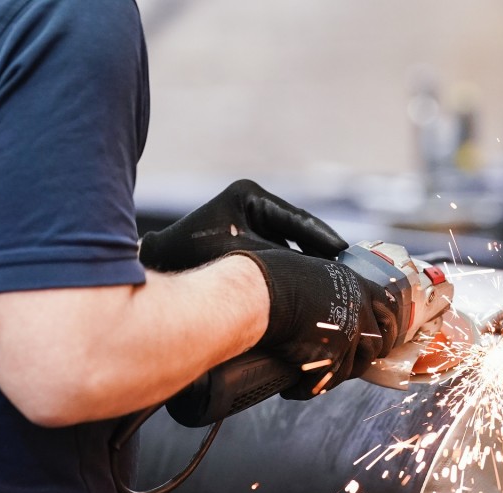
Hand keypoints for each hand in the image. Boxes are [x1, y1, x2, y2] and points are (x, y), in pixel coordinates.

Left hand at [138, 179, 347, 271]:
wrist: (158, 270)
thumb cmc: (198, 261)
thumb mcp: (251, 260)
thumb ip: (288, 262)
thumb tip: (327, 270)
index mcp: (249, 194)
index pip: (296, 219)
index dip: (323, 239)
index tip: (344, 253)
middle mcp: (245, 203)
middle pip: (292, 232)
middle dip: (315, 253)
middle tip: (343, 270)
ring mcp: (239, 221)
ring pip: (283, 244)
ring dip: (301, 264)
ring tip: (327, 280)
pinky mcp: (234, 240)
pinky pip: (269, 254)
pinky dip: (283, 269)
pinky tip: (300, 287)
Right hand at [234, 249, 399, 398]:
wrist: (262, 293)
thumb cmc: (273, 275)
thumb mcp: (308, 271)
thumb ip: (322, 287)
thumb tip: (310, 293)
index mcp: (354, 284)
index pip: (385, 305)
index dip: (385, 322)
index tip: (382, 333)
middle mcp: (358, 309)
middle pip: (379, 339)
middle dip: (373, 353)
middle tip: (361, 362)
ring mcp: (349, 333)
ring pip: (357, 364)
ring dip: (342, 374)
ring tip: (322, 377)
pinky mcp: (333, 355)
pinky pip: (327, 380)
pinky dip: (310, 388)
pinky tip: (294, 389)